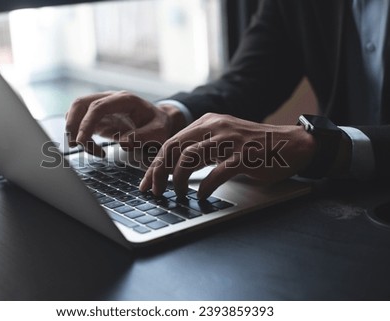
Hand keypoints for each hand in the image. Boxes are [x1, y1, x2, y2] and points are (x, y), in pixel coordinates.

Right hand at [65, 91, 184, 156]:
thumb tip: (123, 143)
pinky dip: (83, 137)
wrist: (160, 122)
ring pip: (77, 113)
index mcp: (125, 99)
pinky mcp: (100, 118)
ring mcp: (103, 107)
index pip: (97, 106)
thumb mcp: (158, 132)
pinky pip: (83, 124)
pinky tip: (98, 150)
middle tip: (76, 145)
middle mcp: (111, 99)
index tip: (82, 141)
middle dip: (72, 124)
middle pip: (80, 104)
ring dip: (76, 131)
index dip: (86, 123)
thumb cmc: (159, 125)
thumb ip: (142, 137)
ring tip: (92, 151)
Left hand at [139, 113, 315, 198]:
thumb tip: (172, 170)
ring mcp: (230, 140)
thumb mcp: (222, 140)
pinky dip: (206, 186)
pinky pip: (218, 172)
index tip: (147, 182)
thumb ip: (200, 149)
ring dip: (179, 179)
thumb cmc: (254, 146)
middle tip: (154, 191)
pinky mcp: (244, 156)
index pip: (171, 142)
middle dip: (159, 172)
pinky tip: (202, 195)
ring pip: (190, 158)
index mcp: (207, 123)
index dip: (155, 164)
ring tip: (178, 193)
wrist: (292, 144)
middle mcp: (215, 127)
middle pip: (174, 148)